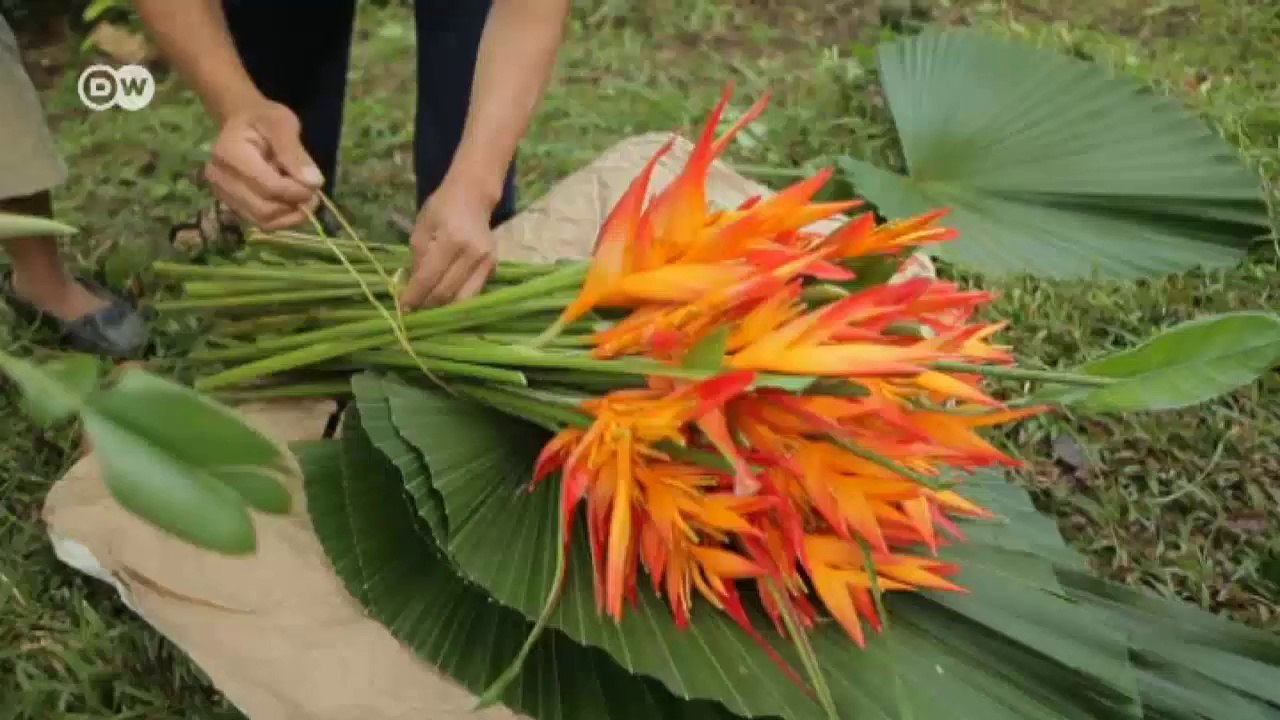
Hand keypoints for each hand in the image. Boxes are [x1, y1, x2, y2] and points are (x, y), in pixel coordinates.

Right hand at [205, 100, 323, 229]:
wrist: (242, 123)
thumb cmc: (263, 119)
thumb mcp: (282, 123)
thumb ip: (295, 152)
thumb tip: (313, 182)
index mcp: (229, 154)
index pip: (268, 187)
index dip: (297, 192)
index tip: (316, 184)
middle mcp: (219, 179)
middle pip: (265, 209)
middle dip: (295, 206)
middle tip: (313, 194)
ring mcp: (222, 195)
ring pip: (264, 221)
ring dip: (291, 214)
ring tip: (303, 196)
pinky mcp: (232, 205)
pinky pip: (261, 222)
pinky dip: (282, 217)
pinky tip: (290, 201)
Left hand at [400, 179, 498, 307]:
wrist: (473, 197)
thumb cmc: (442, 208)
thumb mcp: (421, 228)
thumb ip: (418, 258)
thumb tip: (413, 288)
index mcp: (452, 240)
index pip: (429, 277)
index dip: (414, 296)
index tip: (403, 307)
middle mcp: (473, 254)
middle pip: (446, 292)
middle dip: (426, 305)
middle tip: (413, 309)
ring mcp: (486, 262)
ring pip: (462, 300)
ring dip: (443, 308)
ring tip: (428, 308)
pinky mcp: (493, 268)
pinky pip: (473, 293)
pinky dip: (457, 300)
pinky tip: (445, 299)